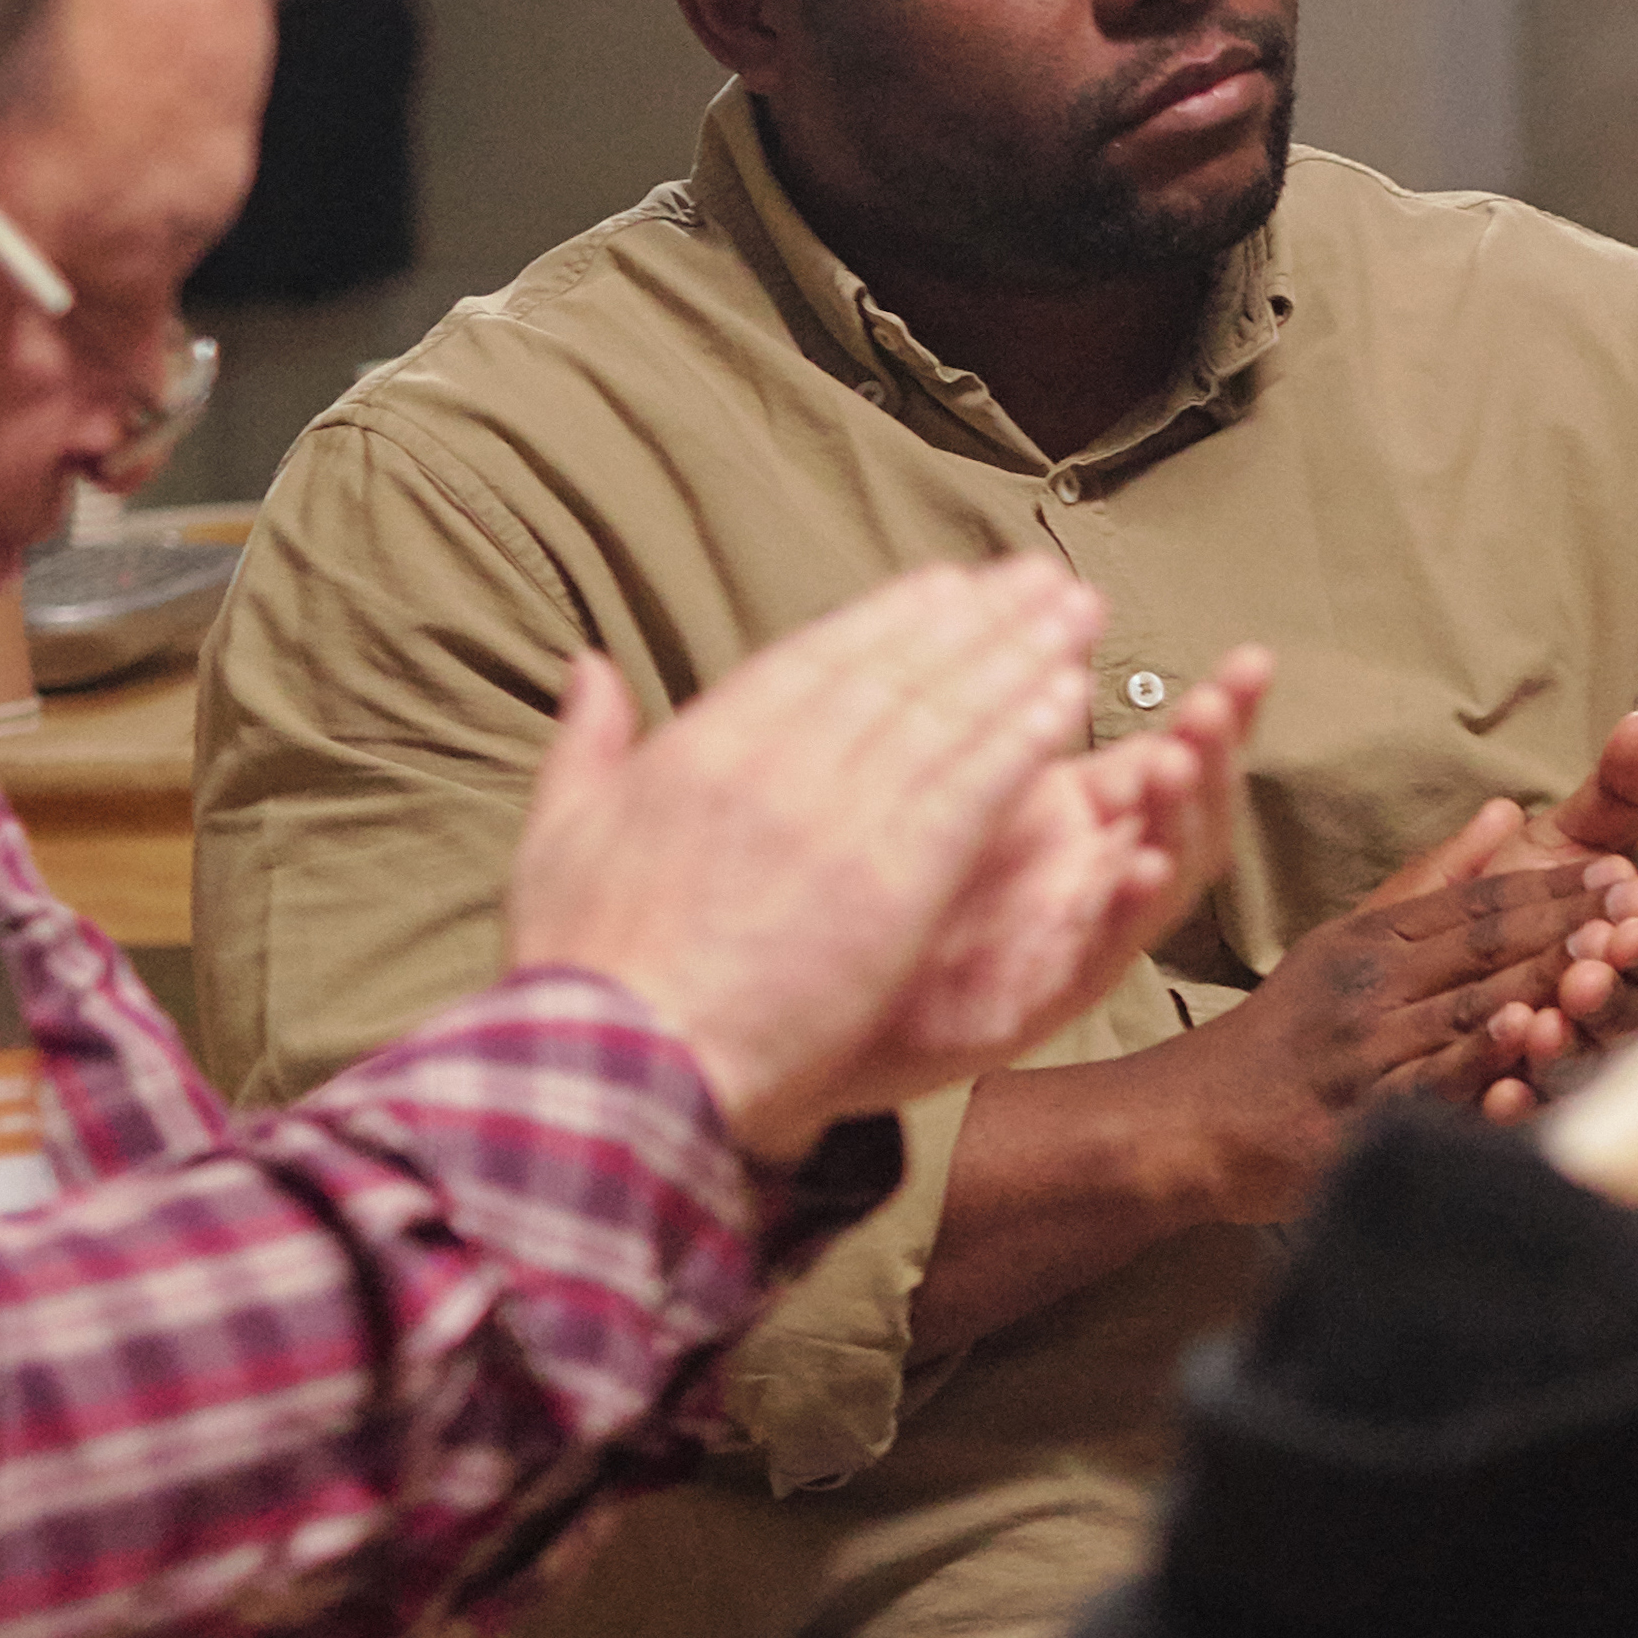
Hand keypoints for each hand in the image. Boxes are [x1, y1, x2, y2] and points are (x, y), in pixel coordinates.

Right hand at [504, 557, 1123, 1149]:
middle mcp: (775, 762)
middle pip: (894, 670)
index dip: (890, 619)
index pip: (813, 660)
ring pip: (945, 714)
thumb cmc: (585, 969)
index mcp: (700, 747)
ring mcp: (837, 816)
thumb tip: (589, 668)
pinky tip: (1070, 697)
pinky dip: (1022, 736)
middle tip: (1041, 580)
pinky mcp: (891, 879)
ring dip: (1021, 658)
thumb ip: (586, 744)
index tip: (946, 588)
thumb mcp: (558, 835)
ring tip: (1079, 617)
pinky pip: (971, 786)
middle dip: (977, 620)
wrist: (621, 1057)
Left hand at [884, 647, 1270, 1095]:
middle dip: (1213, 756)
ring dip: (1180, 819)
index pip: (1174, 756)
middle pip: (1188, 813)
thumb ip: (1009, 703)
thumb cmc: (884, 880)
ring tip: (1177, 761)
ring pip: (1166, 878)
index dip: (1221, 714)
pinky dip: (1129, 907)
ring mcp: (1077, 935)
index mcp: (1081, 818)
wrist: (819, 991)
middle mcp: (1094, 874)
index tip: (1250, 665)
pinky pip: (1107, 952)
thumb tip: (1042, 604)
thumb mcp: (956, 770)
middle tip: (1214, 705)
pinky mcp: (1045, 994)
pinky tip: (1138, 865)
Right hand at [1150, 790, 1637, 1209]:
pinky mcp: (1359, 1114)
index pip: (1481, 902)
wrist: (1192, 1116)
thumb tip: (1506, 813)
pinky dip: (1481, 1062)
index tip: (1623, 869)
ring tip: (1608, 959)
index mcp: (1377, 937)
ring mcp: (1366, 1049)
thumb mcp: (1352, 940)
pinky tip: (1529, 1041)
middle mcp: (1372, 984)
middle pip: (1484, 947)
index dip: (1554, 885)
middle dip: (1569, 925)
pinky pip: (1431, 1086)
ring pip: (1468, 1008)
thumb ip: (1435, 881)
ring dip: (1542, 983)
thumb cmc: (1287, 1030)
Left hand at [1452, 707, 1637, 1111]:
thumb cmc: (1504, 909)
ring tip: (1541, 1027)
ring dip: (1569, 1048)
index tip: (1632, 915)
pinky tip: (1503, 1092)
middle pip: (1632, 1016)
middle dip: (1611, 993)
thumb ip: (1613, 795)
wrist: (1401, 995)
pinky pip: (1534, 1124)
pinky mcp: (1529, 1123)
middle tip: (1586, 976)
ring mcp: (1576, 1079)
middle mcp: (1615, 1022)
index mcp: (1629, 956)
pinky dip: (1522, 1108)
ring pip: (1587, 1071)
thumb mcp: (1553, 849)